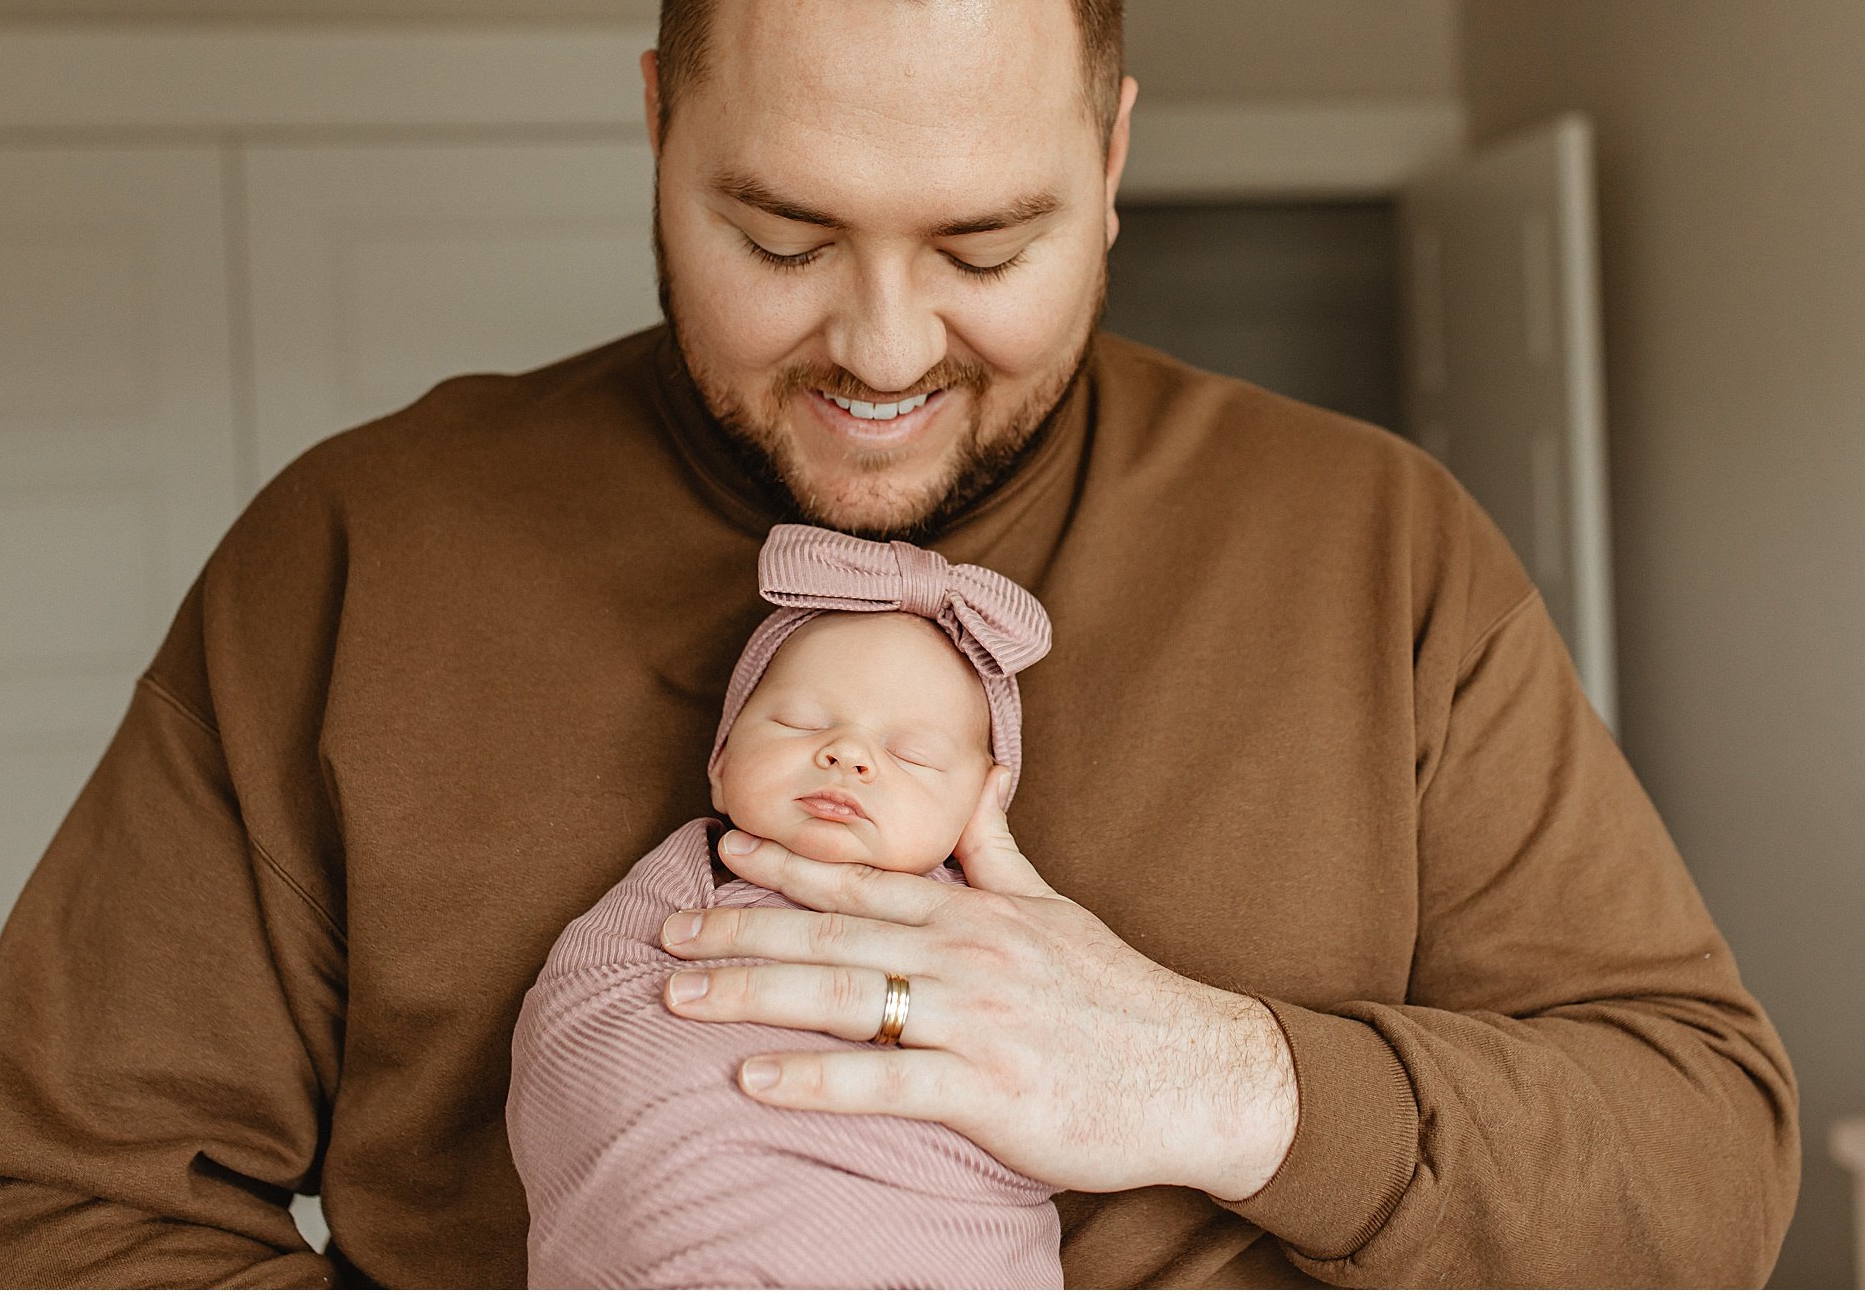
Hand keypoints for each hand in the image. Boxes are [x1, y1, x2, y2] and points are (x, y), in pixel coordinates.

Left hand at [659, 770, 1298, 1198]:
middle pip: (830, 935)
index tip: (719, 845)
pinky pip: (882, 1083)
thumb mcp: (1056, 909)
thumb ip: (999, 851)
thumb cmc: (1121, 999)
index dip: (787, 862)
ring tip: (677, 1000)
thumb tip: (984, 775)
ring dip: (752, 995)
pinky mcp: (986, 1090)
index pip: (864, 880)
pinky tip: (754, 1080)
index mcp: (976, 913)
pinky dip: (814, 1079)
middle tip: (664, 935)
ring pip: (842, 997)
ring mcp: (974, 1021)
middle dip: (738, 930)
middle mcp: (965, 956)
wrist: (1200, 1074)